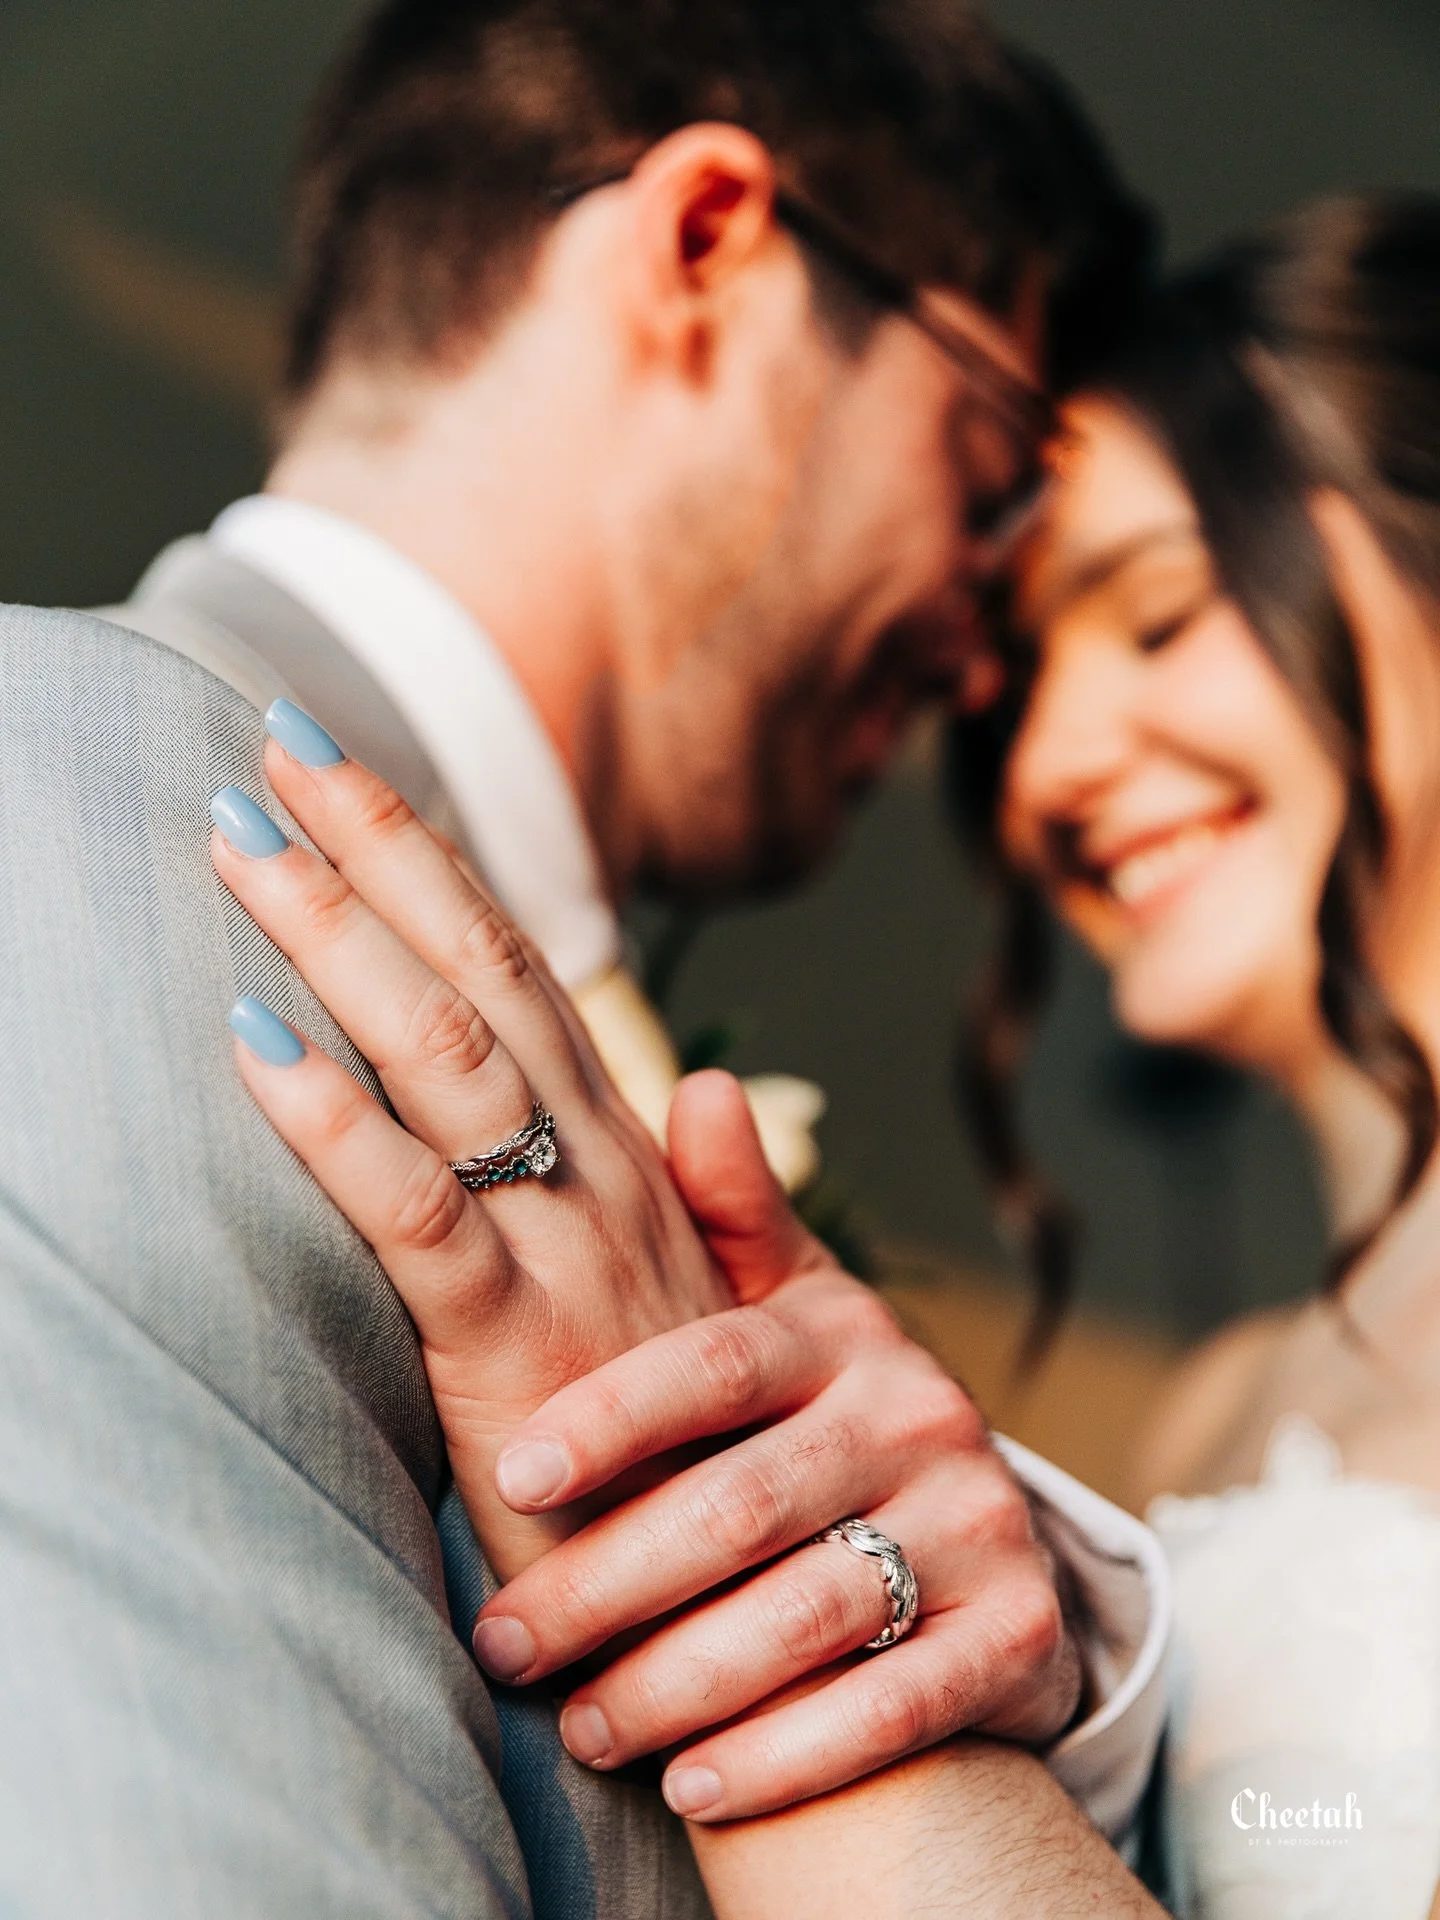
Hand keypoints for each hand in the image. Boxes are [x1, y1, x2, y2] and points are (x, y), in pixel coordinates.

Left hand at [211, 719, 729, 1577]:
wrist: (786, 1595)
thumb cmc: (706, 1450)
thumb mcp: (720, 1302)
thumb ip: (714, 1191)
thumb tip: (695, 1081)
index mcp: (624, 1155)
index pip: (523, 972)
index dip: (436, 863)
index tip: (349, 769)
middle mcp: (600, 1169)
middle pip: (479, 971)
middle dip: (375, 848)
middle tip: (277, 740)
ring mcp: (565, 1244)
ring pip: (442, 1054)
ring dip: (337, 935)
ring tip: (243, 835)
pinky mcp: (517, 1342)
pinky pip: (418, 1213)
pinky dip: (332, 1122)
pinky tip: (254, 1043)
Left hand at [472, 1070, 1083, 1819]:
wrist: (975, 1536)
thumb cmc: (825, 1417)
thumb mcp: (792, 1307)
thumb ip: (732, 1216)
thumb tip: (698, 1083)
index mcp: (842, 1332)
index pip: (716, 1361)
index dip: (612, 1414)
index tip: (512, 1464)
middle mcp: (920, 1414)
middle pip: (743, 1506)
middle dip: (608, 1582)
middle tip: (504, 1643)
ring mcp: (981, 1523)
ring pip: (809, 1616)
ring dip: (678, 1684)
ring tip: (579, 1724)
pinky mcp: (1020, 1632)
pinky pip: (895, 1708)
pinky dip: (787, 1756)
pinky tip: (696, 1787)